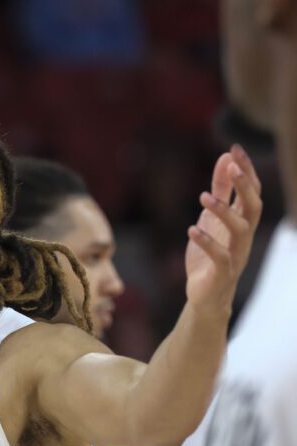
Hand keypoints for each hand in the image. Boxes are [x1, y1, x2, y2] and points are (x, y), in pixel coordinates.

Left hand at [185, 145, 262, 318]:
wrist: (204, 296)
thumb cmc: (209, 255)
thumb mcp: (211, 218)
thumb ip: (220, 191)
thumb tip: (226, 159)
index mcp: (243, 222)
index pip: (252, 192)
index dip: (246, 170)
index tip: (235, 149)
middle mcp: (244, 237)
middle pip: (254, 207)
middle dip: (246, 186)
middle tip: (233, 166)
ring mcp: (235, 255)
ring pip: (241, 231)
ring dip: (224, 212)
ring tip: (203, 197)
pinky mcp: (222, 274)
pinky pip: (221, 257)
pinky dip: (207, 243)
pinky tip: (192, 230)